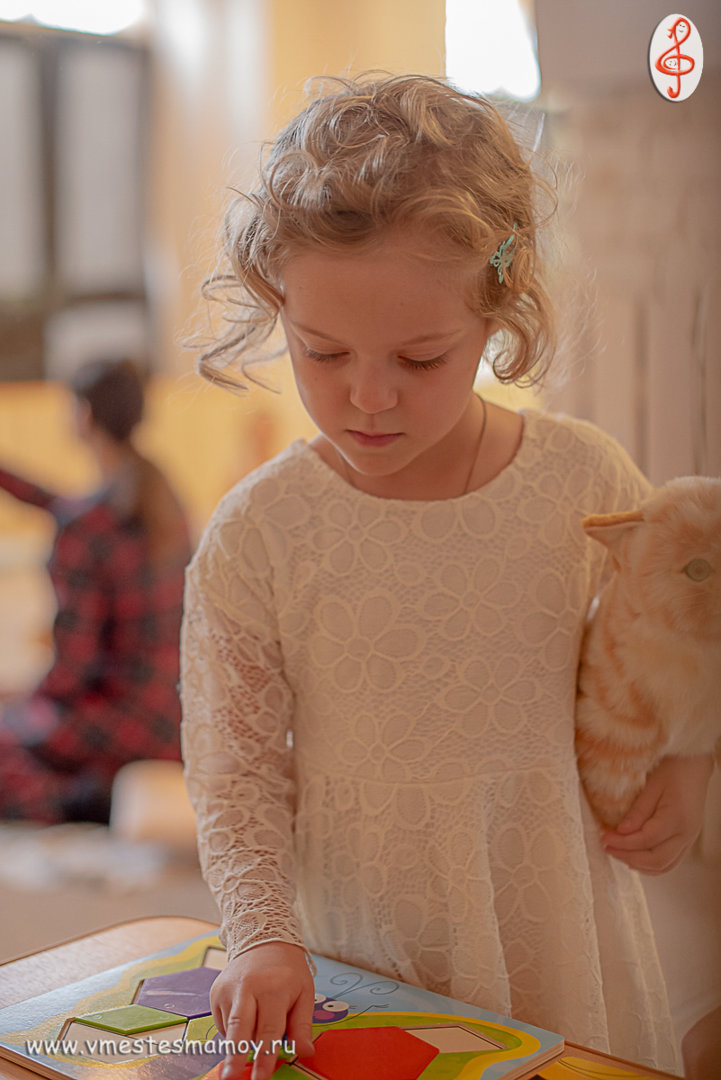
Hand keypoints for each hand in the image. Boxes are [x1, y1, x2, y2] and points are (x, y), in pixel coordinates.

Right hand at [211, 941, 314, 1079]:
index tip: (261, 1079)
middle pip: (239, 1028)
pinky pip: (223, 1022)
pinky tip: (246, 1020)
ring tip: (248, 1045)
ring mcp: (228, 989)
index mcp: (273, 988)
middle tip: (230, 1078)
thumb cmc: (288, 971)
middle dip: (235, 1056)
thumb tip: (305, 1053)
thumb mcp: (304, 993)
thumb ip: (302, 1025)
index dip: (265, 1057)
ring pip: (230, 1029)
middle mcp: (247, 988)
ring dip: (239, 1044)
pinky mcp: (216, 992)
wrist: (263, 940)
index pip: (269, 1029)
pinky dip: (233, 1031)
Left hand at [601, 754, 713, 873]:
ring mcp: (689, 839)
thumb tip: (621, 832)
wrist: (694, 765)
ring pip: (664, 866)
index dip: (622, 843)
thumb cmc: (673, 769)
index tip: (604, 837)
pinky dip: (651, 864)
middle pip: (656, 859)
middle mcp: (687, 834)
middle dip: (628, 856)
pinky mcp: (687, 839)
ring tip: (617, 852)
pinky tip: (635, 856)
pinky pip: (670, 861)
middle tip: (607, 847)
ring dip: (638, 864)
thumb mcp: (652, 785)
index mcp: (677, 818)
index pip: (646, 840)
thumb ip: (638, 811)